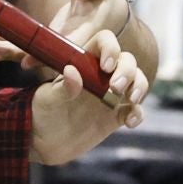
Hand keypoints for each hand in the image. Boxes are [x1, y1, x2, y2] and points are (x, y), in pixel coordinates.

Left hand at [0, 0, 126, 77]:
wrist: (103, 11)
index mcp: (84, 36)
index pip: (64, 50)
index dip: (45, 56)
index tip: (26, 61)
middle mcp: (66, 46)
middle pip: (39, 54)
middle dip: (16, 53)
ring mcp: (53, 47)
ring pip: (28, 51)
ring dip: (5, 48)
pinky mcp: (45, 43)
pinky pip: (24, 45)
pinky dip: (6, 41)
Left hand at [28, 30, 147, 164]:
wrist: (43, 142)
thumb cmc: (42, 112)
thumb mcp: (47, 99)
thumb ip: (62, 87)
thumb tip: (72, 71)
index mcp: (83, 62)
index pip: (103, 41)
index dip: (110, 48)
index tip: (106, 66)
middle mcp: (100, 75)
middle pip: (126, 60)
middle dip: (127, 71)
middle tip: (115, 88)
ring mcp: (110, 95)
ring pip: (137, 81)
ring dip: (140, 86)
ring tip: (131, 100)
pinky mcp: (116, 116)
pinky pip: (135, 110)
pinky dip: (137, 114)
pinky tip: (129, 123)